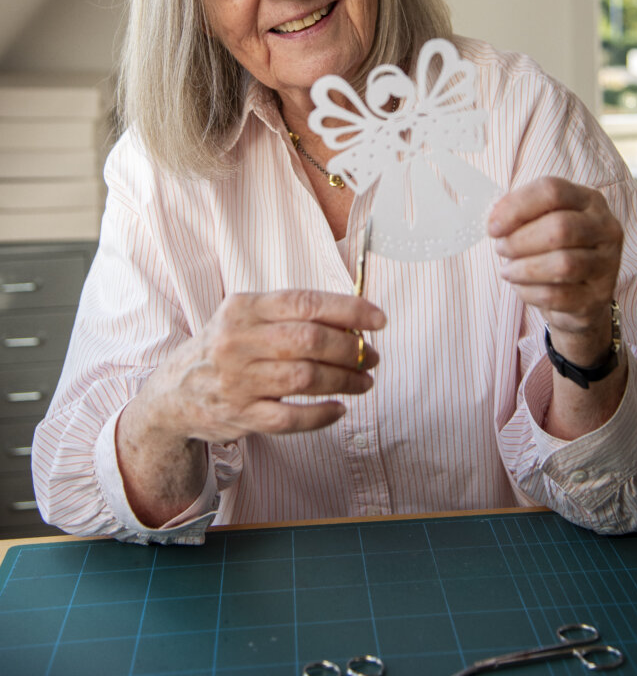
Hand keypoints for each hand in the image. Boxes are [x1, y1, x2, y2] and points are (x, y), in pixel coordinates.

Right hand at [137, 289, 384, 445]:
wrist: (172, 393)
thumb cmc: (224, 348)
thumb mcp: (246, 318)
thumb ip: (291, 315)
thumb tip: (352, 323)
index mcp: (244, 307)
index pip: (305, 303)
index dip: (348, 310)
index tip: (379, 319)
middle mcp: (238, 341)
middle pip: (308, 341)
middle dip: (351, 349)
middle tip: (372, 355)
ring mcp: (237, 380)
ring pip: (305, 379)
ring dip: (344, 381)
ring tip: (364, 381)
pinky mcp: (239, 416)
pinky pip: (291, 418)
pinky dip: (321, 414)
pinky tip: (339, 408)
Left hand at [488, 177, 622, 364]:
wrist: (580, 294)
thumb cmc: (553, 249)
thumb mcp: (542, 222)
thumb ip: (522, 214)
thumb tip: (496, 219)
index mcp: (589, 200)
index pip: (552, 191)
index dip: (517, 207)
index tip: (493, 227)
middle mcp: (605, 228)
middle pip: (560, 227)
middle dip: (520, 240)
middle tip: (501, 248)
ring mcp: (607, 264)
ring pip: (562, 264)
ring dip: (524, 268)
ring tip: (508, 270)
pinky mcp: (598, 297)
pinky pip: (558, 295)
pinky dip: (530, 292)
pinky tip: (520, 287)